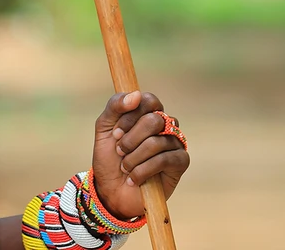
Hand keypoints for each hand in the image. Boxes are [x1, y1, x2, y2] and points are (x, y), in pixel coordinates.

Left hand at [91, 91, 189, 219]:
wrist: (111, 190)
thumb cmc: (109, 157)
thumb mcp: (104, 128)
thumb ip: (115, 106)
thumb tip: (136, 94)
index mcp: (146, 113)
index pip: (149, 100)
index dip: (130, 116)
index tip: (115, 133)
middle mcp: (164, 124)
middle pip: (153, 120)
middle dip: (130, 139)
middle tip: (120, 151)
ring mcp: (174, 142)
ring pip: (156, 142)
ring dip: (133, 158)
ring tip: (125, 167)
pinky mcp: (180, 161)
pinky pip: (164, 159)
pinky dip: (143, 170)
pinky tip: (134, 178)